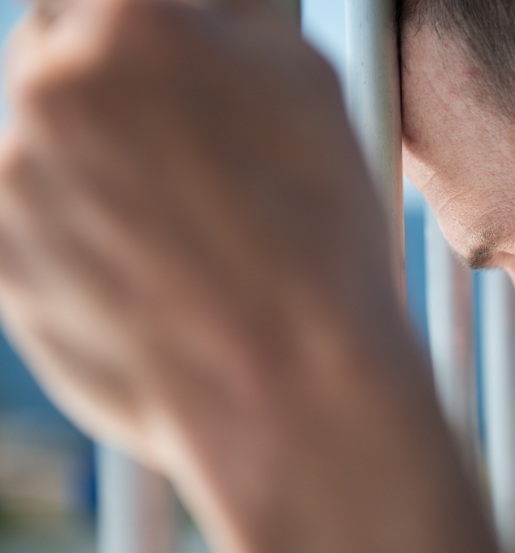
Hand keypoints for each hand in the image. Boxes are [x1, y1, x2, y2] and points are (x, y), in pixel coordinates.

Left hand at [0, 0, 400, 461]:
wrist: (287, 387)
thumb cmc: (317, 238)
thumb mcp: (307, 85)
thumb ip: (235, 21)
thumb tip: (210, 8)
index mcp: (131, 23)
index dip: (156, 29)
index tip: (178, 65)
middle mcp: (49, 91)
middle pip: (58, 51)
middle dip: (106, 79)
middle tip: (176, 138)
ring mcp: (10, 185)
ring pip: (40, 141)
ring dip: (90, 159)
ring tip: (174, 224)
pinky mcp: (0, 269)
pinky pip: (26, 220)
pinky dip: (71, 229)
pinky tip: (145, 268)